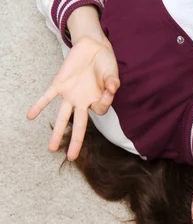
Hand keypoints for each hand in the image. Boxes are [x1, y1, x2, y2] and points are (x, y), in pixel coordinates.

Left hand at [27, 36, 118, 159]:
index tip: (108, 90)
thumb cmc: (105, 63)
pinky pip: (48, 97)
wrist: (92, 48)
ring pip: (63, 117)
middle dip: (76, 142)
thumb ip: (111, 81)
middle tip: (72, 157)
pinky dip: (39, 106)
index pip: (99, 111)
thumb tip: (112, 87)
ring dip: (57, 132)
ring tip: (51, 148)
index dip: (103, 103)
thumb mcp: (112, 72)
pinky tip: (29, 116)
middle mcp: (83, 102)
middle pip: (79, 125)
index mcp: (98, 101)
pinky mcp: (60, 84)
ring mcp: (70, 95)